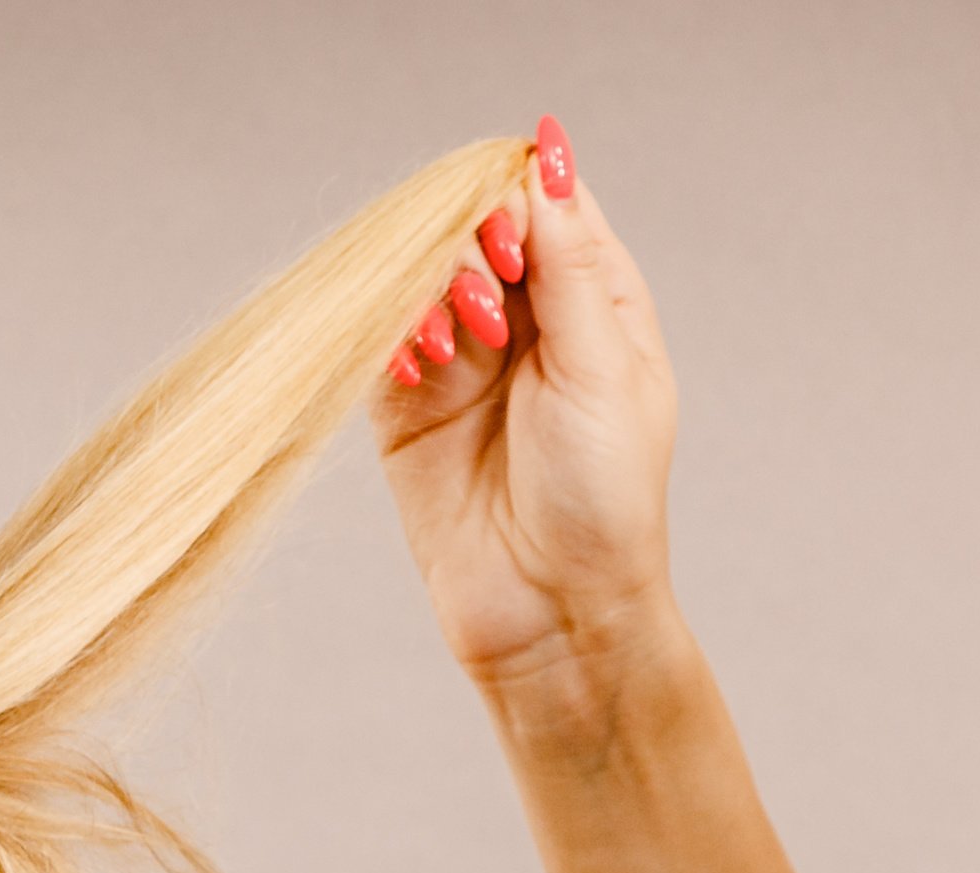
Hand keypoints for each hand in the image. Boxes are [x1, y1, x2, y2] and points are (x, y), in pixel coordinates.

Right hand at [374, 116, 686, 719]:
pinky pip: (376, 333)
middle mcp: (526, 317)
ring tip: (453, 348)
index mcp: (594, 298)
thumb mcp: (601, 368)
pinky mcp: (405, 401)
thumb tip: (548, 151)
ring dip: (427, 291)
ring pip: (419, 270)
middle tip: (485, 311)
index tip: (513, 249)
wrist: (550, 613)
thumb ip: (566, 260)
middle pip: (472, 222)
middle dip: (468, 247)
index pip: (543, 198)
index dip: (517, 201)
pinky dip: (387, 335)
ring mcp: (461, 356)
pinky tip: (415, 369)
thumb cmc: (603, 500)